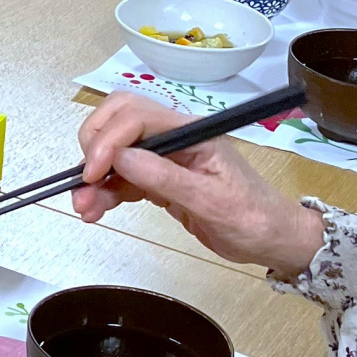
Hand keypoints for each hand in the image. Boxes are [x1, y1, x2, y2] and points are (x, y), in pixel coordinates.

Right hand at [71, 93, 323, 278]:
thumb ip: (165, 177)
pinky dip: (105, 191)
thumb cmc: (251, 218)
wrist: (271, 240)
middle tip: (84, 182)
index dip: (108, 141)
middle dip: (94, 147)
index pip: (136, 117)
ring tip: (84, 208)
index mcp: (190, 132)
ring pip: (115, 151)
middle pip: (119, 120)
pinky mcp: (158, 179)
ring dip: (94, 176)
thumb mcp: (211, 201)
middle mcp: (174, 138)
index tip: (93, 174)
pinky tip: (95, 209)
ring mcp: (165, 158)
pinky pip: (122, 177)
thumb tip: (120, 158)